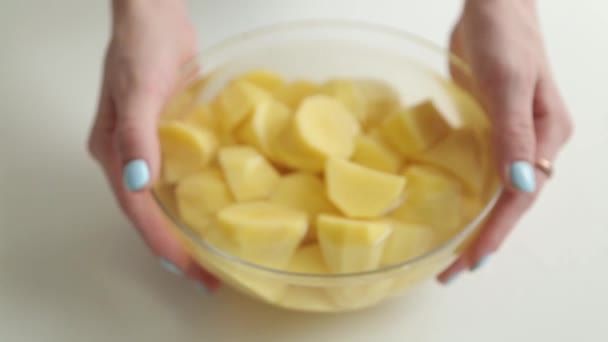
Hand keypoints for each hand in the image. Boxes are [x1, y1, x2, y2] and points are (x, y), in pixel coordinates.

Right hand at [88, 0, 218, 289]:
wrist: (156, 16)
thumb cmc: (143, 46)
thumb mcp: (139, 89)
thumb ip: (136, 134)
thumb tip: (136, 182)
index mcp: (113, 151)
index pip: (137, 210)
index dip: (161, 241)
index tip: (188, 268)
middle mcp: (128, 156)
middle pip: (148, 213)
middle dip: (174, 247)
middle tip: (204, 276)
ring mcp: (149, 148)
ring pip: (165, 200)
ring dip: (185, 229)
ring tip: (211, 257)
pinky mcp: (170, 137)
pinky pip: (181, 178)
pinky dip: (195, 201)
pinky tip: (216, 213)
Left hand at [439, 0, 572, 281]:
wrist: (492, 5)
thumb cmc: (505, 35)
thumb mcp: (509, 82)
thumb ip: (515, 133)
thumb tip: (523, 186)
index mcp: (547, 136)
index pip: (522, 197)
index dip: (498, 231)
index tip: (473, 260)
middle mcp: (533, 143)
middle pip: (509, 202)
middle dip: (483, 238)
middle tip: (452, 271)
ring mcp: (510, 136)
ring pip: (494, 191)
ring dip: (474, 223)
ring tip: (450, 254)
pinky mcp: (488, 127)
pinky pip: (479, 170)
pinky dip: (466, 196)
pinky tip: (448, 211)